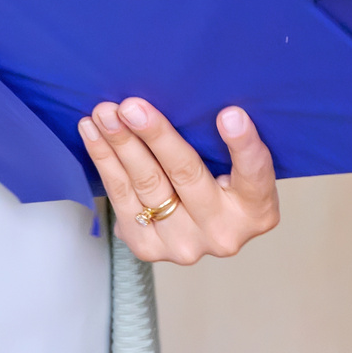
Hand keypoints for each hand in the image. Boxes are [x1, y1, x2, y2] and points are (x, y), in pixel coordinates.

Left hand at [82, 99, 279, 262]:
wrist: (204, 228)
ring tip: (105, 114)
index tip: (229, 115)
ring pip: (145, 186)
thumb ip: (231, 144)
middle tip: (131, 107)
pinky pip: (122, 199)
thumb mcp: (242, 166)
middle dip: (155, 136)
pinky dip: (105, 162)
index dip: (242, 145)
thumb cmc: (227, 182)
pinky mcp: (149, 248)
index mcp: (257, 211)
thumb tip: (213, 104)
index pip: (254, 173)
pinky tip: (94, 134)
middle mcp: (221, 233)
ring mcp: (183, 245)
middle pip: (185, 176)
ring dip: (118, 145)